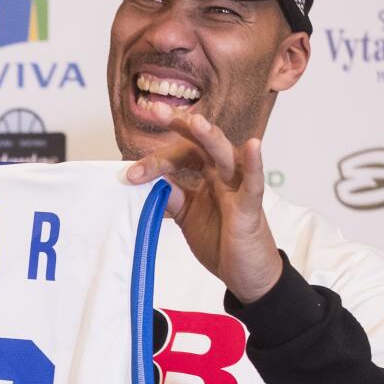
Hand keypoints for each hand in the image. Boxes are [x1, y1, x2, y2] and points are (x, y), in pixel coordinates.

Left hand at [123, 108, 281, 303]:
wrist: (246, 274)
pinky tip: (253, 145)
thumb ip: (170, 197)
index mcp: (206, 176)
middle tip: (155, 110)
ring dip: (210, 137)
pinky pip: (253, 183)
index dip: (155, 159)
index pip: (180, 154)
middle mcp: (222, 175)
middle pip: (201, 144)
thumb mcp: (187, 217)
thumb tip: (143, 183)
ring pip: (225, 155)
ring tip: (195, 122)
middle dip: (180, 125)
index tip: (129, 172)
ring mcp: (237, 188)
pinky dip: (254, 164)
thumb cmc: (220, 240)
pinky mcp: (251, 207)